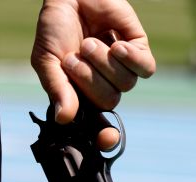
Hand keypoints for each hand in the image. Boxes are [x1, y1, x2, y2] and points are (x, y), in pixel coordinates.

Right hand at [31, 0, 155, 148]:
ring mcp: (124, 69)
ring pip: (127, 83)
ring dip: (104, 61)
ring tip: (90, 42)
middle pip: (110, 101)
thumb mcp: (48, 60)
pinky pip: (147, 68)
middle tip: (75, 56)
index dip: (106, 136)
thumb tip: (64, 118)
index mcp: (84, 94)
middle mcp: (106, 85)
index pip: (101, 125)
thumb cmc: (57, 28)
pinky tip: (116, 45)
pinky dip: (131, 58)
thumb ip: (57, 88)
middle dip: (89, 78)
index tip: (105, 139)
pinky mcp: (139, 50)